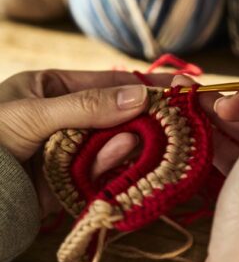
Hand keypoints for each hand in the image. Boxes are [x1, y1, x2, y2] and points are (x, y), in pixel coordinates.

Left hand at [0, 69, 172, 217]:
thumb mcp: (34, 114)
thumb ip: (87, 106)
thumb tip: (140, 96)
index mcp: (55, 89)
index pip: (110, 83)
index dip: (145, 84)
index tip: (181, 86)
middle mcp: (68, 117)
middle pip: (118, 114)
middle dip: (142, 118)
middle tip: (175, 119)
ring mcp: (72, 149)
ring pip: (114, 143)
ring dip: (126, 143)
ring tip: (138, 143)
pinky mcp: (73, 178)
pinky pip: (103, 169)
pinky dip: (112, 165)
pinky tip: (113, 162)